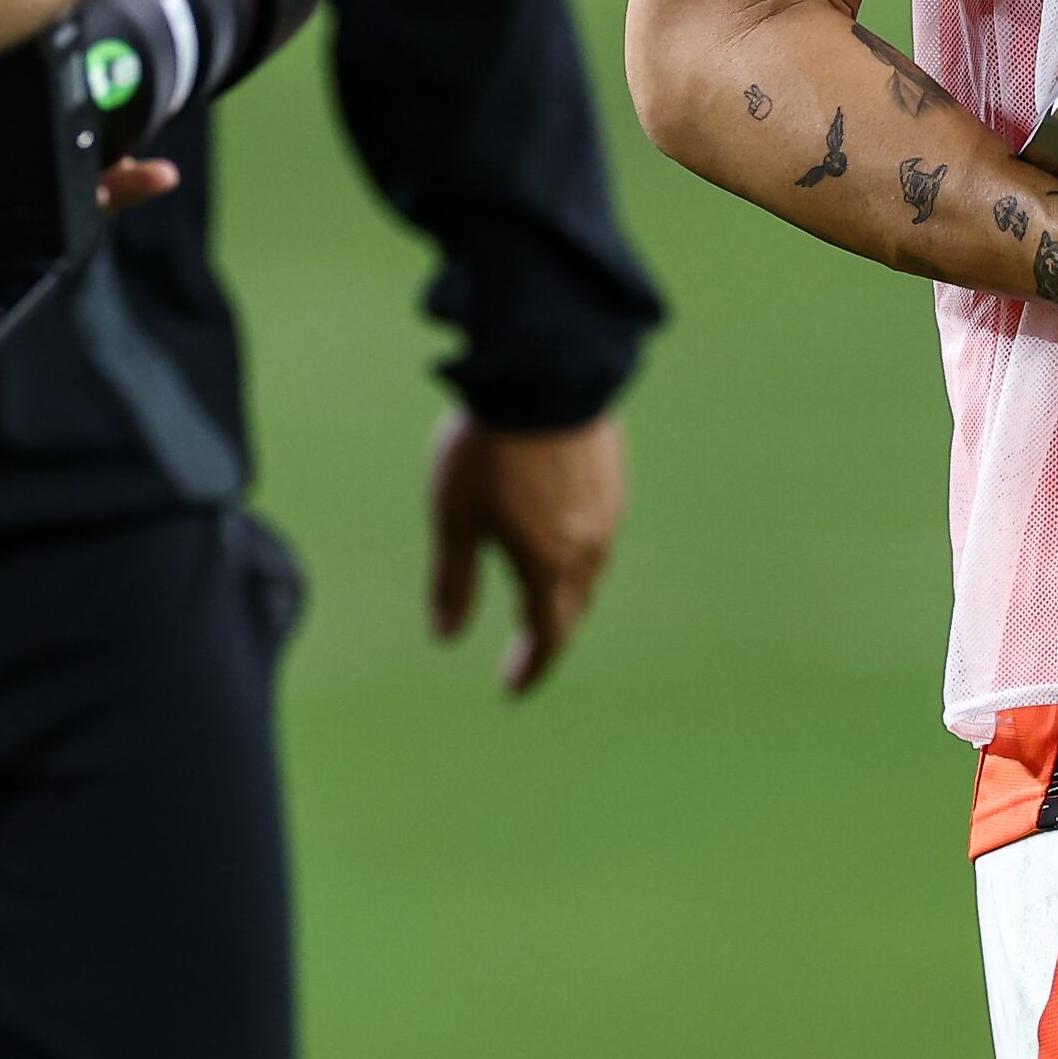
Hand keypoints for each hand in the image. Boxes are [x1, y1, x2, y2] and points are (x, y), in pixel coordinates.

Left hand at [0, 121, 175, 337]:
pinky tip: (44, 261)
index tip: (139, 133)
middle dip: (109, 188)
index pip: (46, 163)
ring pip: (35, 254)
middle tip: (147, 169)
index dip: (98, 151)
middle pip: (60, 209)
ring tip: (118, 195)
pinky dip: (13, 288)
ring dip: (79, 226)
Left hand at [428, 411, 622, 696]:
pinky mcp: (614, 477)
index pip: (547, 635)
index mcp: (548, 565)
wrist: (544, 372)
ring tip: (541, 595)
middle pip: (574, 608)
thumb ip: (452, 581)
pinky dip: (579, 552)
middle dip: (550, 634)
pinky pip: (601, 533)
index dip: (530, 667)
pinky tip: (561, 533)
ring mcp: (608, 510)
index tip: (512, 686)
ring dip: (567, 593)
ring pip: (592, 571)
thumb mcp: (454, 518)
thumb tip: (444, 638)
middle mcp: (588, 546)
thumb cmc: (489, 450)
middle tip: (524, 649)